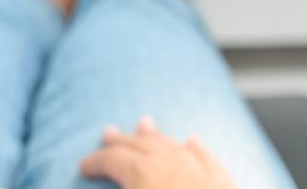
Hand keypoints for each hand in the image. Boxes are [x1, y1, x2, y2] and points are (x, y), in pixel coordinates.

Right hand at [80, 117, 235, 188]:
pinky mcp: (223, 181)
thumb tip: (120, 184)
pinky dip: (194, 147)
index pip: (113, 160)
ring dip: (154, 136)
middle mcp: (170, 164)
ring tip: (144, 124)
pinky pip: (205, 156)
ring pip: (172, 145)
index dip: (96, 161)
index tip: (84, 165)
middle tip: (108, 133)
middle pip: (140, 145)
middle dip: (122, 140)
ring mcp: (199, 170)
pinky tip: (192, 140)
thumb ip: (124, 188)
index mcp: (143, 174)